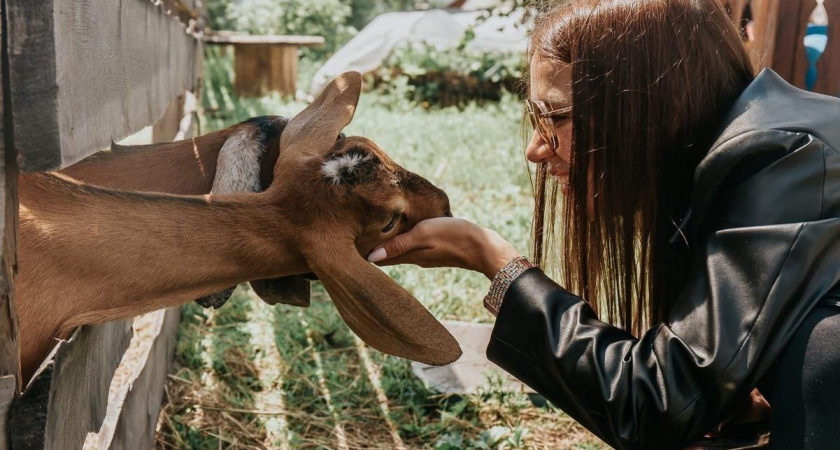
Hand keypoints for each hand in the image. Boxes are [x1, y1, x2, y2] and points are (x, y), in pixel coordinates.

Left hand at [366, 217, 522, 278]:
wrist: (485, 247)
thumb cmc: (454, 237)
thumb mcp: (424, 234)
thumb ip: (398, 244)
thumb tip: (370, 257)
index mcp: (410, 256)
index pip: (380, 259)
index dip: (364, 255)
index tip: (346, 250)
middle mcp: (415, 258)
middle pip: (387, 255)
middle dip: (371, 250)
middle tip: (352, 242)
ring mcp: (426, 254)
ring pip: (399, 250)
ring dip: (385, 245)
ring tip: (369, 235)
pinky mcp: (436, 249)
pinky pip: (412, 245)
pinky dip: (401, 241)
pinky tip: (399, 232)